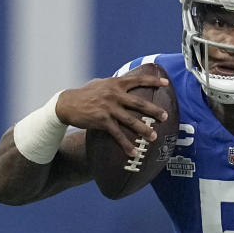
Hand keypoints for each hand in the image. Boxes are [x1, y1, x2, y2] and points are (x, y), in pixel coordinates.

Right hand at [55, 74, 170, 155]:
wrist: (67, 104)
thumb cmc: (86, 94)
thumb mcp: (101, 84)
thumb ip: (116, 84)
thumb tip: (129, 81)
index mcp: (116, 84)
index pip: (137, 80)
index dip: (153, 81)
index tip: (166, 84)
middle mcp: (114, 95)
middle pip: (139, 103)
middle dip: (154, 110)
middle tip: (165, 116)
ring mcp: (109, 108)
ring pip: (131, 120)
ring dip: (144, 130)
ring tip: (154, 137)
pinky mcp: (102, 121)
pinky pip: (117, 134)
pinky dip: (126, 144)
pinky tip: (133, 152)